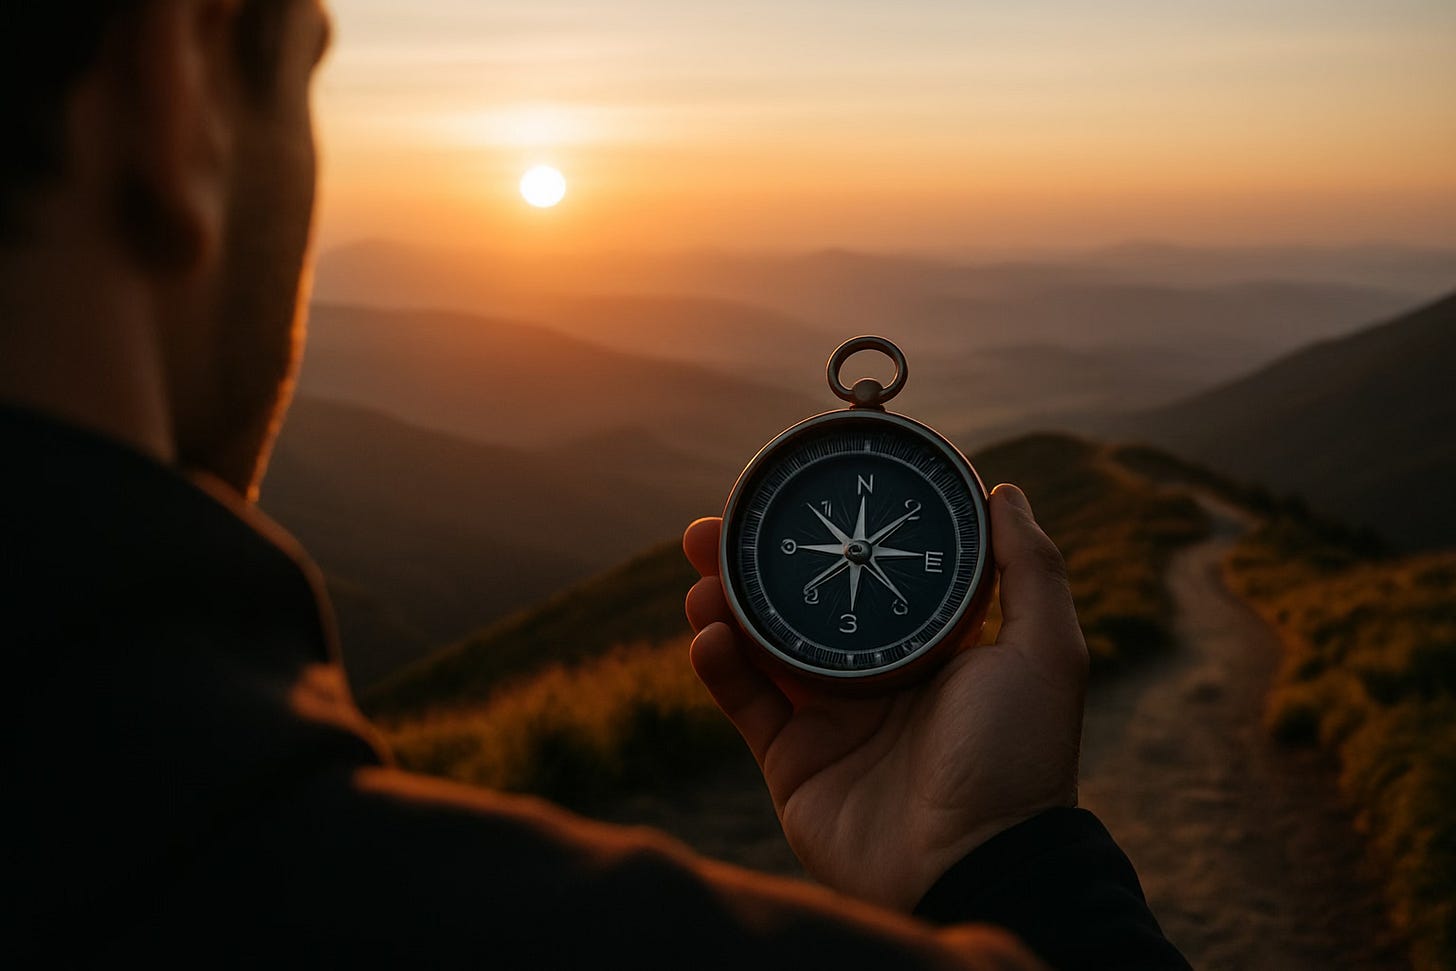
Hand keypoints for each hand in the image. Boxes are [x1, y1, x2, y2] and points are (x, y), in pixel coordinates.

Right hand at [683, 483, 1087, 911]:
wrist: (974, 864)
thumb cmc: (1017, 757)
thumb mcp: (1045, 651)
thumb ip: (1030, 570)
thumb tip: (1005, 492)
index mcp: (932, 646)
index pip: (871, 572)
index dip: (832, 532)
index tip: (796, 489)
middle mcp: (879, 676)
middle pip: (804, 603)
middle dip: (755, 563)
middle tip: (714, 527)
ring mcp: (833, 719)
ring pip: (763, 647)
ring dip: (725, 604)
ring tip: (700, 572)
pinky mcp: (794, 762)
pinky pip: (747, 704)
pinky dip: (720, 668)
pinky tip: (706, 634)